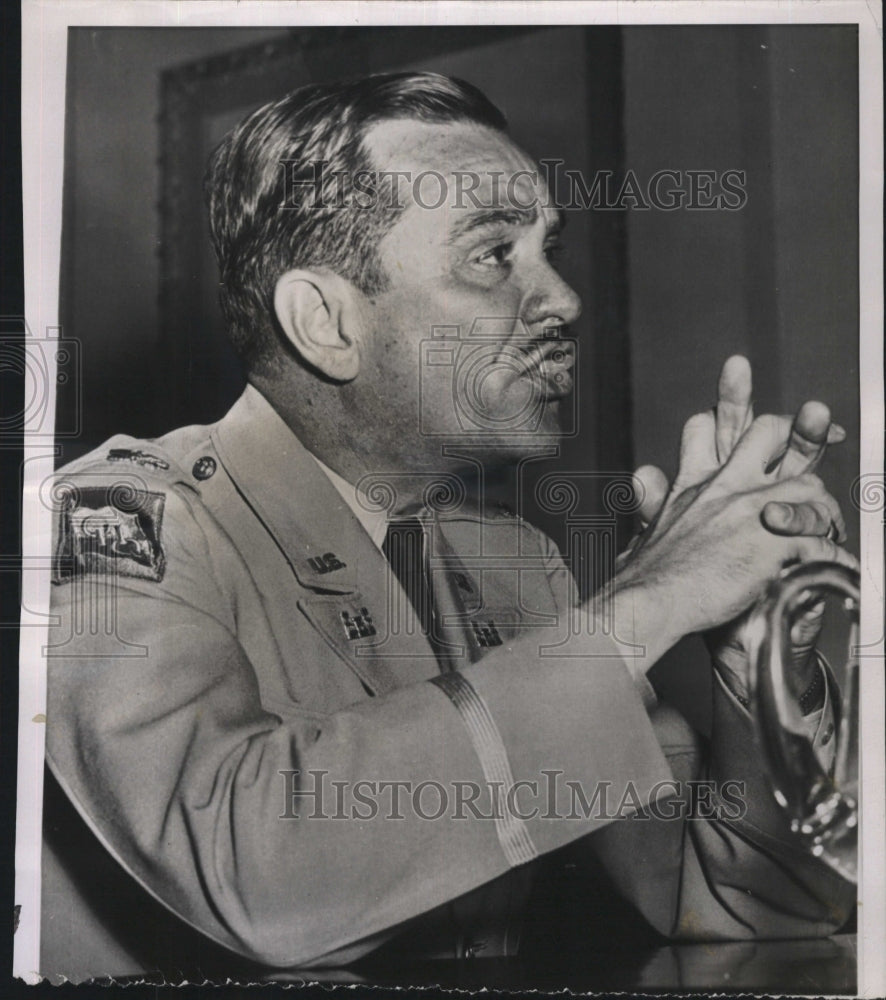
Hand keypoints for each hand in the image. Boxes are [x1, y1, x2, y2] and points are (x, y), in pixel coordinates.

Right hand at [609, 357, 856, 668]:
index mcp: (693, 482)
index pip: (708, 426)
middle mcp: (723, 484)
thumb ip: (651, 498)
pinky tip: (837, 565)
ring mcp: (751, 505)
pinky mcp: (774, 535)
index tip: (741, 376)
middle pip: (767, 431)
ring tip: (830, 527)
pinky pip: (819, 534)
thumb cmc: (647, 576)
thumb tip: (646, 473)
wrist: (651, 600)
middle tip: (821, 418)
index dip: (729, 404)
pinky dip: (831, 552)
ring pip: (806, 481)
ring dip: (821, 506)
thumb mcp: (646, 526)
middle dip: (797, 426)